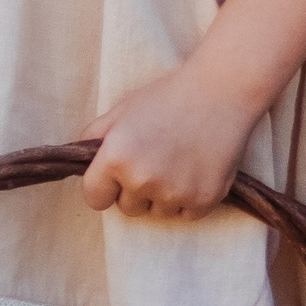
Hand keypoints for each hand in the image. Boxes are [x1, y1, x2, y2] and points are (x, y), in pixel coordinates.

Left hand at [83, 69, 255, 217]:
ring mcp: (174, 193)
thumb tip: (82, 163)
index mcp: (116, 158)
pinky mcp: (204, 201)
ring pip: (158, 212)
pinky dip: (190, 199)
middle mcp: (142, 180)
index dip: (104, 186)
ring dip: (163, 195)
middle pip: (127, 208)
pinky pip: (186, 214)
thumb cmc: (169, 96)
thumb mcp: (122, 110)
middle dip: (136, 190)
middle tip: (156, 160)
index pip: (94, 199)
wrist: (223, 90)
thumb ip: (94, 138)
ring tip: (179, 162)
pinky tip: (196, 170)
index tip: (117, 175)